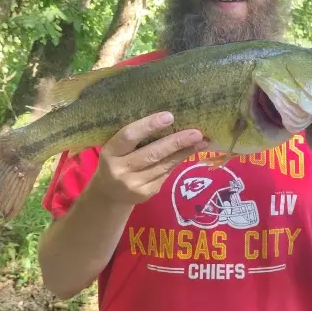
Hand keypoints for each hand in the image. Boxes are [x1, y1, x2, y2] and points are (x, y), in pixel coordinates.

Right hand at [89, 111, 207, 205]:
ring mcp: (133, 184)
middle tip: (196, 133)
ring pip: (163, 165)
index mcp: (110, 152)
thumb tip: (170, 119)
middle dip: (176, 142)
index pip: (129, 136)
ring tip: (201, 142)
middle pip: (152, 153)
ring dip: (184, 152)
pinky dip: (178, 161)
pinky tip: (189, 152)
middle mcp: (120, 170)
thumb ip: (135, 137)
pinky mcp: (145, 194)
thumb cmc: (117, 160)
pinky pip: (165, 174)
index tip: (170, 116)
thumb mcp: (117, 148)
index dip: (149, 125)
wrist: (110, 194)